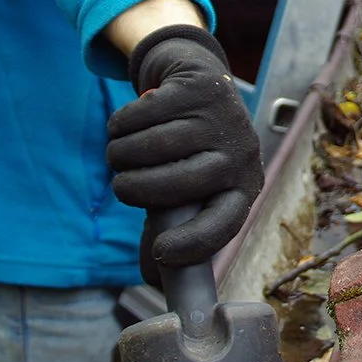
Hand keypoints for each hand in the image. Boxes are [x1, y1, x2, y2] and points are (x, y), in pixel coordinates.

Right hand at [107, 26, 263, 274]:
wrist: (198, 80)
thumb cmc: (190, 148)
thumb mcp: (190, 187)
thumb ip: (171, 226)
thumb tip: (152, 280)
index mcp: (243, 187)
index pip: (224, 224)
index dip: (193, 244)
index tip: (160, 253)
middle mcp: (240, 153)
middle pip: (177, 185)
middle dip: (134, 189)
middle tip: (120, 186)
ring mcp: (222, 117)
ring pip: (152, 146)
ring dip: (120, 154)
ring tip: (118, 154)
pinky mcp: (198, 87)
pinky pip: (141, 114)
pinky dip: (120, 124)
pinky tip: (124, 125)